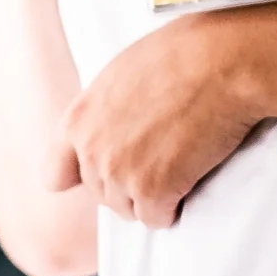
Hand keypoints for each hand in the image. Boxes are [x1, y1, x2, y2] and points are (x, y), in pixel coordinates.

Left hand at [52, 14, 266, 226]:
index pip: (56, 175)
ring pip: (128, 210)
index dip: (83, 177)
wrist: (221, 63)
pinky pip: (157, 218)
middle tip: (163, 156)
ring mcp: (119, 173)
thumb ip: (102, 113)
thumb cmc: (180, 57)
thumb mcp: (119, 76)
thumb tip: (107, 133)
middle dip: (129, 183)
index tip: (109, 171)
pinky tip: (189, 177)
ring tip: (178, 163)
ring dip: (152, 197)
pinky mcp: (151, 190)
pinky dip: (175, 206)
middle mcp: (90, 151)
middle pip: (101, 195)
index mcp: (77, 120)